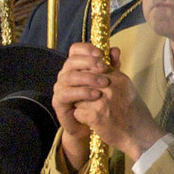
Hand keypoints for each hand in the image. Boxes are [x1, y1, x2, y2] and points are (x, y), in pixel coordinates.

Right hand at [51, 42, 107, 171]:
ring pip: (69, 77)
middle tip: (104, 68)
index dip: (87, 49)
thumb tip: (115, 50)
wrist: (94, 124)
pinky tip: (96, 95)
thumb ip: (112, 66)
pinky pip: (66, 94)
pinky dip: (82, 92)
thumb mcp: (109, 81)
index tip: (101, 54)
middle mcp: (65, 74)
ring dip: (87, 78)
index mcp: (76, 66)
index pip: (76, 50)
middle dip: (89, 63)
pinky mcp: (58, 101)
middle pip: (71, 61)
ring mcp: (60, 87)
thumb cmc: (101, 100)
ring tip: (104, 84)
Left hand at [51, 44, 159, 169]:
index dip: (88, 78)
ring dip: (81, 105)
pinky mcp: (95, 116)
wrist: (140, 136)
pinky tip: (92, 121)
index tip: (90, 87)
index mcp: (119, 78)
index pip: (93, 68)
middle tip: (88, 101)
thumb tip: (112, 50)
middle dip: (82, 91)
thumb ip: (116, 71)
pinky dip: (82, 118)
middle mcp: (110, 87)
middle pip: (83, 81)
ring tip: (91, 111)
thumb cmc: (134, 113)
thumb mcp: (128, 87)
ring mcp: (102, 102)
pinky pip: (78, 112)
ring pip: (78, 97)